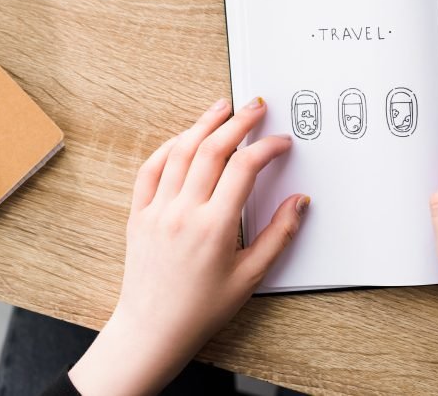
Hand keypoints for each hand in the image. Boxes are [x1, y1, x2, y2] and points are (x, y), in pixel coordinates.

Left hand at [69, 98, 308, 395]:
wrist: (152, 330)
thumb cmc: (200, 309)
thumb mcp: (250, 276)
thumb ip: (279, 235)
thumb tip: (298, 203)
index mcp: (214, 227)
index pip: (244, 168)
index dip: (267, 148)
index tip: (281, 142)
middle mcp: (183, 212)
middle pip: (213, 149)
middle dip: (238, 122)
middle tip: (255, 107)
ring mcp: (157, 210)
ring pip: (181, 151)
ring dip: (204, 123)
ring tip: (222, 108)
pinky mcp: (139, 214)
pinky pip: (150, 169)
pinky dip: (169, 147)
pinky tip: (184, 137)